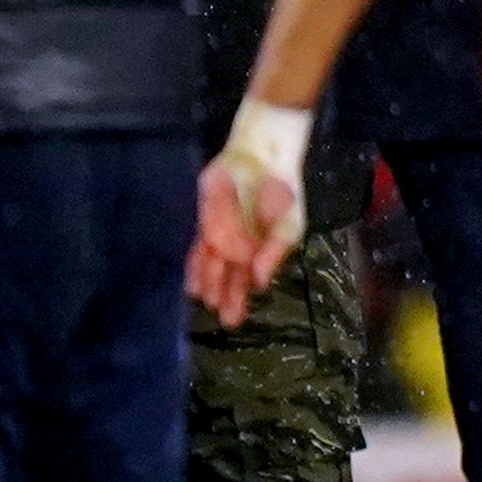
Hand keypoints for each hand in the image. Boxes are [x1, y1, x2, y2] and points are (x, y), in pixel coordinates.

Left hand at [187, 158, 297, 327]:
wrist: (262, 160)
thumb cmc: (281, 193)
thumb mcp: (288, 225)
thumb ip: (274, 253)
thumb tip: (260, 283)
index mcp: (261, 250)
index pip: (248, 280)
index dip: (241, 299)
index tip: (235, 321)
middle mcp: (240, 248)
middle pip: (230, 277)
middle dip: (227, 297)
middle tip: (224, 320)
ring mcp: (221, 237)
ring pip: (212, 266)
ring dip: (210, 284)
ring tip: (208, 302)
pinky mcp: (205, 223)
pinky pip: (198, 248)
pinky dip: (195, 266)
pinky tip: (193, 284)